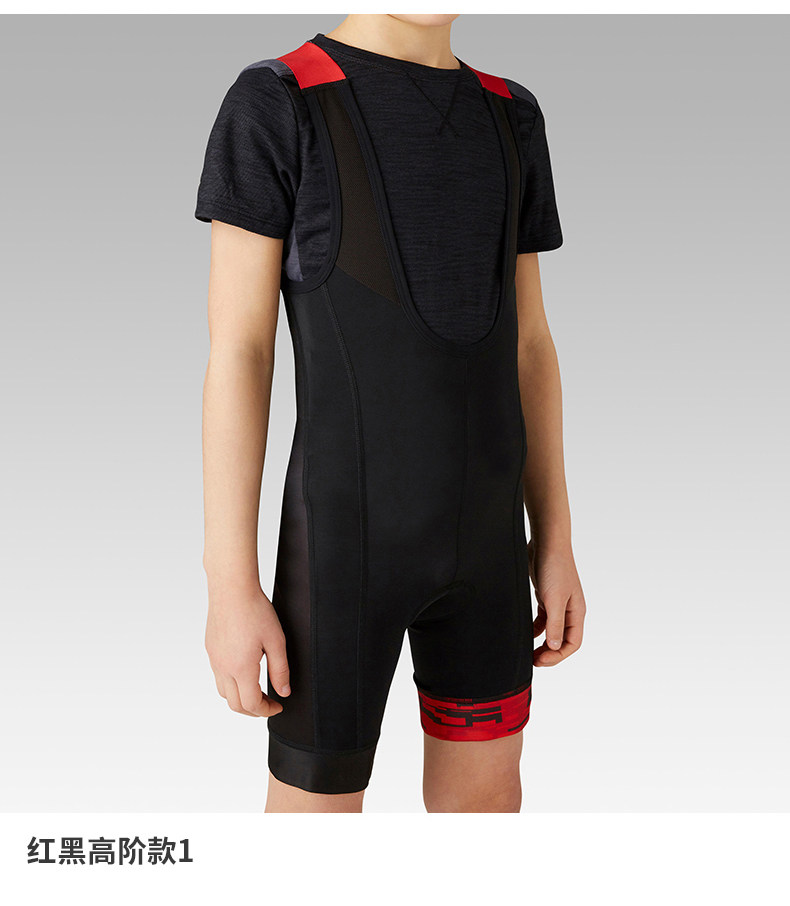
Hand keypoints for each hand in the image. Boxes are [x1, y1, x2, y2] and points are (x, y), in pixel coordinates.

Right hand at [205, 585, 290, 716]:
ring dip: (239, 699)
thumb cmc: (255, 610)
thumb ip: (280, 669)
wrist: (232, 588)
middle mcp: (223, 667)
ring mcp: (214, 659)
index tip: (278, 706)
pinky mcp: (210, 649)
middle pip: (234, 704)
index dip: (267, 710)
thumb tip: (283, 691)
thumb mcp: (276, 641)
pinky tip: (243, 674)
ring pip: (223, 692)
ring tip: (256, 692)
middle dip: (253, 711)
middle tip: (269, 705)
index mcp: (241, 668)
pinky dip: (230, 684)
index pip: (251, 704)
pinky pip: (218, 676)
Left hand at [528, 538, 585, 666]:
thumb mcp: (554, 599)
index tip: (540, 660)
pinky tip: (527, 633)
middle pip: (562, 640)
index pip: (573, 643)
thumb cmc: (555, 567)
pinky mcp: (546, 596)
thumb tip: (555, 647)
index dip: (558, 656)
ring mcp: (557, 603)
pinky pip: (542, 619)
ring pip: (551, 631)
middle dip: (549, 653)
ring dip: (542, 643)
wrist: (547, 542)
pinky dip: (536, 628)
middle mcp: (569, 610)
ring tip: (529, 651)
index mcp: (576, 612)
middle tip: (533, 660)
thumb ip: (555, 625)